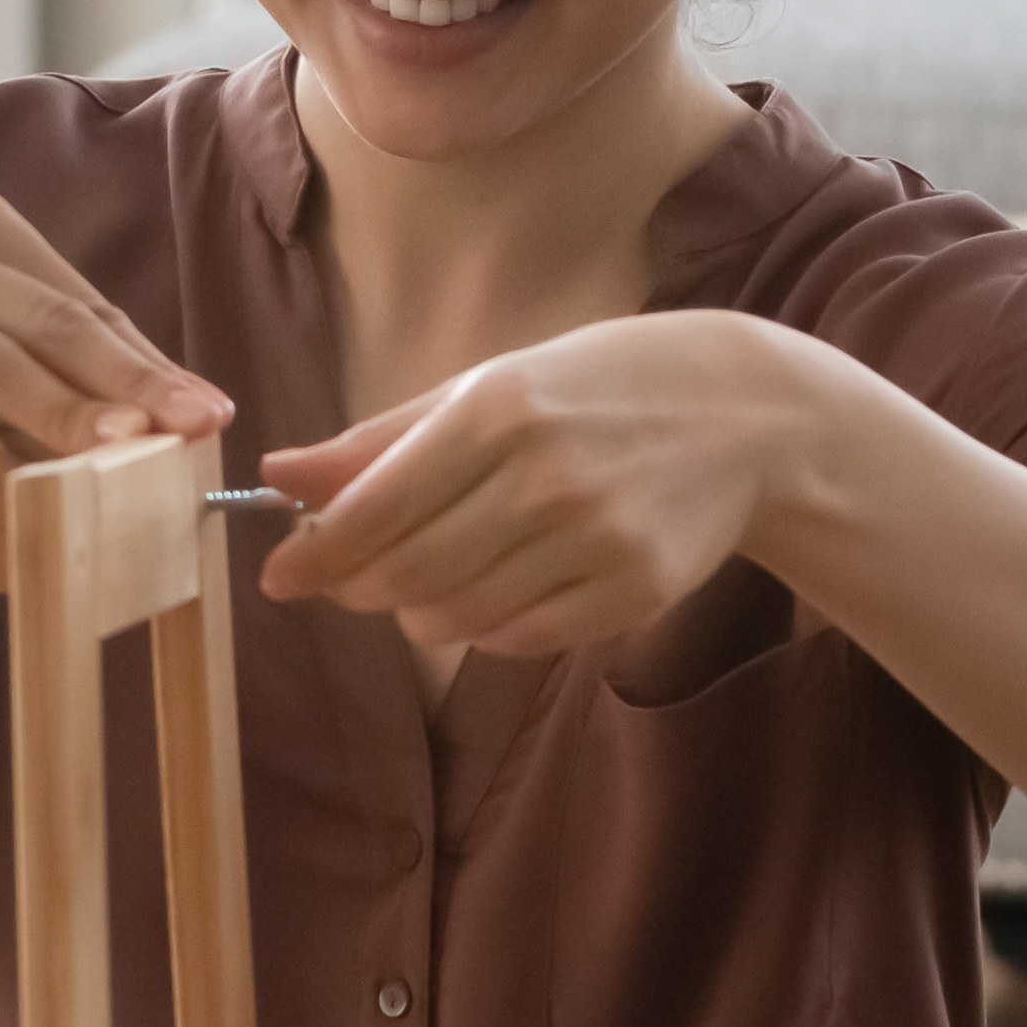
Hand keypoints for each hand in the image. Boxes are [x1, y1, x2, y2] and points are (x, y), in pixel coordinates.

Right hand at [0, 192, 229, 494]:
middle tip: (199, 422)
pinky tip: (29, 502)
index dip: (146, 359)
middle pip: (52, 324)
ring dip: (72, 417)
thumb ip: (32, 344)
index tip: (205, 406)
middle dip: (134, 380)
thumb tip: (150, 408)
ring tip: (132, 451)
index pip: (78, 301)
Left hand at [253, 313, 828, 659]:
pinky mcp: (634, 591)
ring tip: (431, 575)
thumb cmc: (600, 390)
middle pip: (406, 575)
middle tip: (346, 578)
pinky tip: (498, 587)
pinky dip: (486, 628)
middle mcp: (546, 477)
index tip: (279, 574)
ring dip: (420, 611)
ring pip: (457, 619)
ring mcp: (596, 540)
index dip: (315, 553)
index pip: (376, 509)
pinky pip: (520, 640)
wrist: (748, 415)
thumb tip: (277, 475)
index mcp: (499, 410)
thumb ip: (382, 439)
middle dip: (357, 587)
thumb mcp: (490, 385)